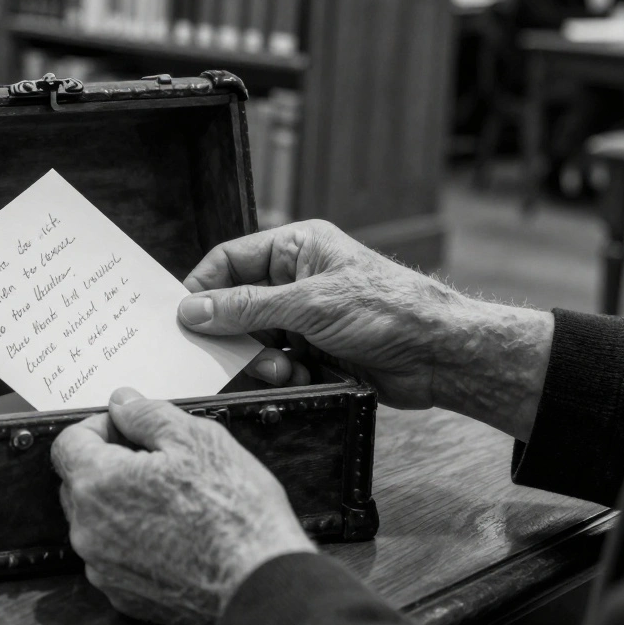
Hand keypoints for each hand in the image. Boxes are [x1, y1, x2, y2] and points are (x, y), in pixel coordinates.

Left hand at [52, 388, 312, 624]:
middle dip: (110, 465)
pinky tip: (173, 534)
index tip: (128, 429)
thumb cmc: (235, 517)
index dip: (99, 427)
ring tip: (173, 502)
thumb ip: (147, 414)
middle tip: (158, 463)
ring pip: (98, 521)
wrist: (260, 586)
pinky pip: (114, 555)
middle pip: (80, 482)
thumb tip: (122, 403)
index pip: (68, 442)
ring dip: (122, 504)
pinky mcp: (121, 594)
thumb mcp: (197, 439)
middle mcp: (89, 529)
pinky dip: (134, 541)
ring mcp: (102, 566)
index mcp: (98, 484)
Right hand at [178, 220, 552, 440]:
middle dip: (236, 333)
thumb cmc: (388, 311)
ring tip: (285, 368)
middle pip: (236, 305)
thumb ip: (245, 307)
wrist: (440, 356)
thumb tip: (193, 310)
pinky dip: (284, 374)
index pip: (229, 260)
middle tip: (229, 354)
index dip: (202, 288)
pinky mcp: (315, 349)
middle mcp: (296, 279)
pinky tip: (306, 376)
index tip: (183, 318)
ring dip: (262, 359)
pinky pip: (276, 363)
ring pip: (254, 339)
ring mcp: (305, 316)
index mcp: (295, 248)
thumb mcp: (308, 304)